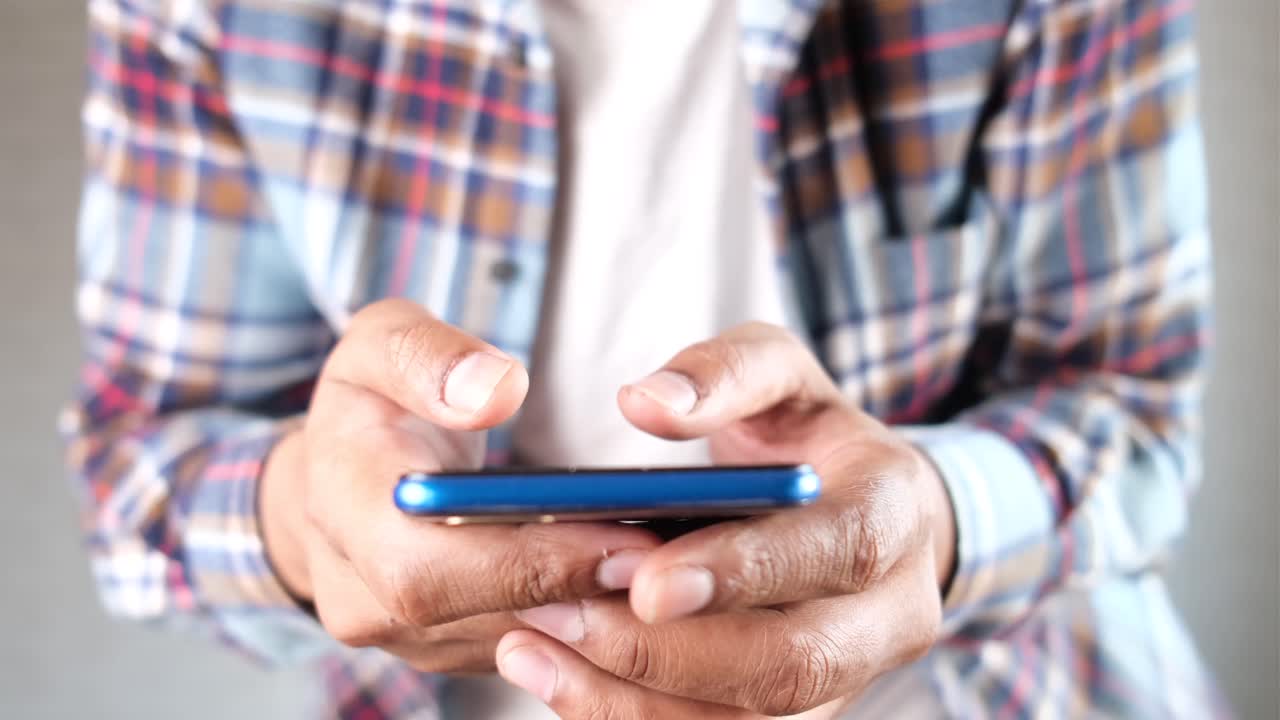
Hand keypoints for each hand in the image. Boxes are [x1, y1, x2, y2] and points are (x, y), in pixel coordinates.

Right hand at [260, 299, 660, 672]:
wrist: (336, 475)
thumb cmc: (368, 401)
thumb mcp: (382, 343)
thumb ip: (429, 356)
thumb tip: (495, 390)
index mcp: (341, 510)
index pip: (430, 564)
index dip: (530, 559)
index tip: (624, 534)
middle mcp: (364, 598)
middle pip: (482, 616)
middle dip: (585, 588)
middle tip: (680, 558)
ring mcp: (407, 640)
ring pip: (516, 643)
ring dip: (598, 612)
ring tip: (680, 570)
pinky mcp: (449, 653)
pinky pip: (527, 649)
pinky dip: (588, 619)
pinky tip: (644, 583)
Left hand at [498, 322, 955, 715]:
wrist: (857, 510)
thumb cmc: (806, 433)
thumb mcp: (778, 373)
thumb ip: (722, 372)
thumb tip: (645, 401)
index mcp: (894, 509)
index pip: (837, 552)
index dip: (743, 571)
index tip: (644, 579)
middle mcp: (891, 610)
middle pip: (794, 663)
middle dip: (670, 652)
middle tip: (558, 615)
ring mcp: (852, 676)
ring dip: (633, 696)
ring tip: (530, 649)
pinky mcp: (804, 715)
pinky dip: (631, 715)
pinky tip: (557, 677)